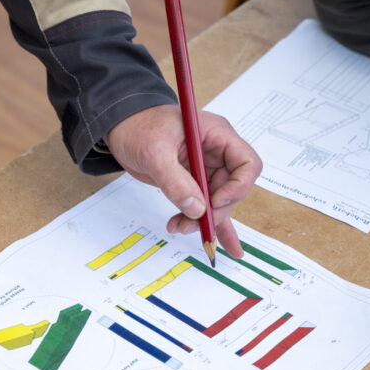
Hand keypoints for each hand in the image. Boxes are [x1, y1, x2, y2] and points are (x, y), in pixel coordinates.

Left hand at [105, 105, 261, 257]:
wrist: (122, 127)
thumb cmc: (139, 127)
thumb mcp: (154, 152)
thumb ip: (175, 181)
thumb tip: (196, 209)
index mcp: (217, 135)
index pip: (247, 164)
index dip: (236, 187)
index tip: (213, 202)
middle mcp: (216, 152)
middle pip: (232, 189)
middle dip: (213, 211)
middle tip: (190, 224)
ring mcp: (205, 168)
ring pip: (216, 202)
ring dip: (202, 220)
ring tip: (179, 227)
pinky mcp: (192, 182)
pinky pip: (207, 205)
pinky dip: (207, 223)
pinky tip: (215, 243)